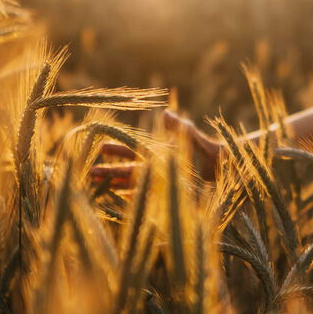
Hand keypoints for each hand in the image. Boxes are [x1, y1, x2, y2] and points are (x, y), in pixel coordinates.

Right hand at [89, 110, 223, 187]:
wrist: (223, 166)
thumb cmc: (208, 148)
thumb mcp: (192, 135)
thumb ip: (179, 127)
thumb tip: (165, 114)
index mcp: (158, 150)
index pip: (133, 150)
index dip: (117, 150)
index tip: (100, 148)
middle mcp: (156, 165)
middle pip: (128, 168)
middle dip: (109, 170)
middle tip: (89, 172)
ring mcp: (161, 179)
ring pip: (133, 183)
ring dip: (116, 185)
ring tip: (98, 187)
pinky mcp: (168, 192)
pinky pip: (147, 196)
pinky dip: (135, 197)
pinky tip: (120, 200)